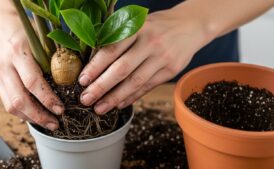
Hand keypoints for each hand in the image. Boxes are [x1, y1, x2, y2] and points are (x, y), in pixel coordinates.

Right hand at [0, 12, 63, 130]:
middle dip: (39, 115)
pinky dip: (23, 113)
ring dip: (31, 118)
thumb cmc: (26, 31)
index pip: (33, 82)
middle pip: (19, 99)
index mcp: (18, 52)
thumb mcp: (42, 38)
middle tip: (55, 123)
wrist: (0, 26)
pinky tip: (36, 116)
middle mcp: (5, 66)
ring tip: (48, 123)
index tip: (60, 109)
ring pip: (11, 105)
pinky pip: (8, 103)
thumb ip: (55, 56)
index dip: (47, 99)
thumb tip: (77, 76)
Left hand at [79, 8, 212, 113]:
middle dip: (101, 87)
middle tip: (86, 99)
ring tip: (100, 108)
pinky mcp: (171, 70)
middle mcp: (150, 43)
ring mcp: (162, 58)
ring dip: (115, 98)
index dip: (95, 67)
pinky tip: (119, 104)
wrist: (191, 25)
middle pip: (122, 69)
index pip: (112, 50)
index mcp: (137, 28)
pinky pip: (148, 87)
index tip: (82, 81)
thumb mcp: (138, 24)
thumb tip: (96, 65)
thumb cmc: (157, 25)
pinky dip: (132, 97)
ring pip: (135, 82)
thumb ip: (120, 40)